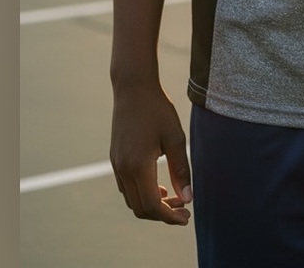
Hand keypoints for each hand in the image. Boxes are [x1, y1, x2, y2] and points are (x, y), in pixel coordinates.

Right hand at [110, 83, 192, 225]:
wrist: (133, 88)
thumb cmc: (157, 110)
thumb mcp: (175, 138)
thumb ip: (181, 170)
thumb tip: (188, 199)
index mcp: (138, 165)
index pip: (152, 205)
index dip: (170, 216)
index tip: (187, 216)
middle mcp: (123, 169)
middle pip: (140, 208)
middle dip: (163, 214)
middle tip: (184, 209)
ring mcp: (116, 165)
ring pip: (132, 200)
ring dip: (152, 205)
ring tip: (174, 198)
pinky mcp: (115, 159)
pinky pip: (127, 188)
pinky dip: (142, 194)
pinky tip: (158, 186)